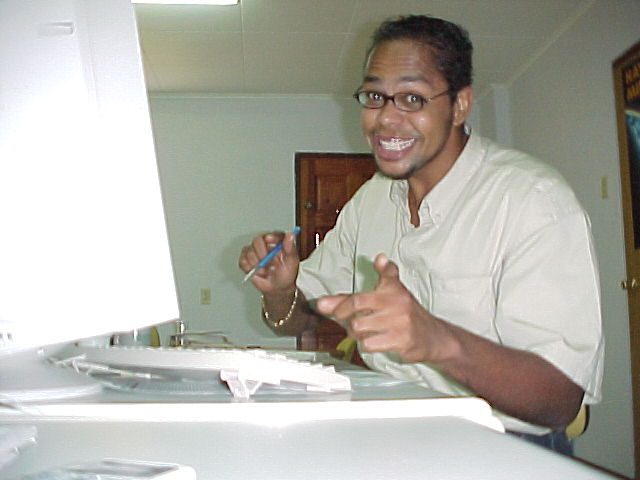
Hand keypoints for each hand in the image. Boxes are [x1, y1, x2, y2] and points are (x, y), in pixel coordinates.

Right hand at [238, 230, 298, 294]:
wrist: (278, 286)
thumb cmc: (286, 273)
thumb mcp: (291, 261)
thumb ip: (290, 247)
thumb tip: (290, 234)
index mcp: (277, 242)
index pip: (273, 234)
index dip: (271, 237)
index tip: (269, 241)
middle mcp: (265, 244)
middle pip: (257, 240)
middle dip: (261, 253)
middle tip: (267, 262)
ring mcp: (254, 251)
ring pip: (248, 251)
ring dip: (256, 264)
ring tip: (264, 270)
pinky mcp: (246, 260)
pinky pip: (242, 261)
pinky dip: (248, 268)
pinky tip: (256, 271)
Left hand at [316, 253, 451, 362]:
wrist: (431, 336)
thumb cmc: (399, 316)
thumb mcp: (379, 301)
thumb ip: (347, 301)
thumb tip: (320, 304)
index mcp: (393, 288)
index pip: (390, 273)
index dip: (384, 266)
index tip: (380, 259)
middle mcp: (398, 301)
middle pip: (357, 303)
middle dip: (342, 313)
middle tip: (343, 317)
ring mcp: (400, 320)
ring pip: (358, 326)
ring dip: (355, 333)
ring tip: (364, 331)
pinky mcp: (402, 339)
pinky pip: (368, 343)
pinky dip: (366, 344)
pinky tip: (375, 341)